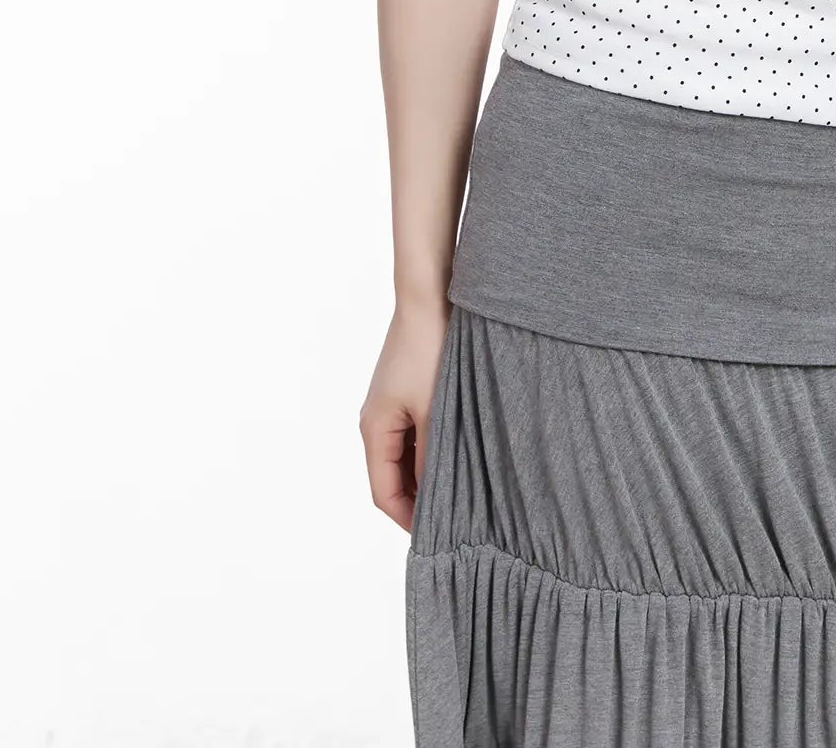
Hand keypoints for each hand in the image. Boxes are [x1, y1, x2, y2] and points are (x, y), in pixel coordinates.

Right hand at [360, 293, 451, 532]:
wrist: (428, 298)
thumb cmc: (430, 351)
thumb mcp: (435, 411)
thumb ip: (433, 457)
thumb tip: (436, 498)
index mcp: (374, 429)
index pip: (383, 493)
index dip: (408, 519)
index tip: (437, 537)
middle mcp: (375, 421)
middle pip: (391, 477)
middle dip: (418, 499)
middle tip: (455, 518)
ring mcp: (389, 406)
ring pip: (404, 456)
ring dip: (426, 474)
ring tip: (461, 490)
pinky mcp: (404, 392)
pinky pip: (412, 434)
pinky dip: (430, 450)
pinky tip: (457, 454)